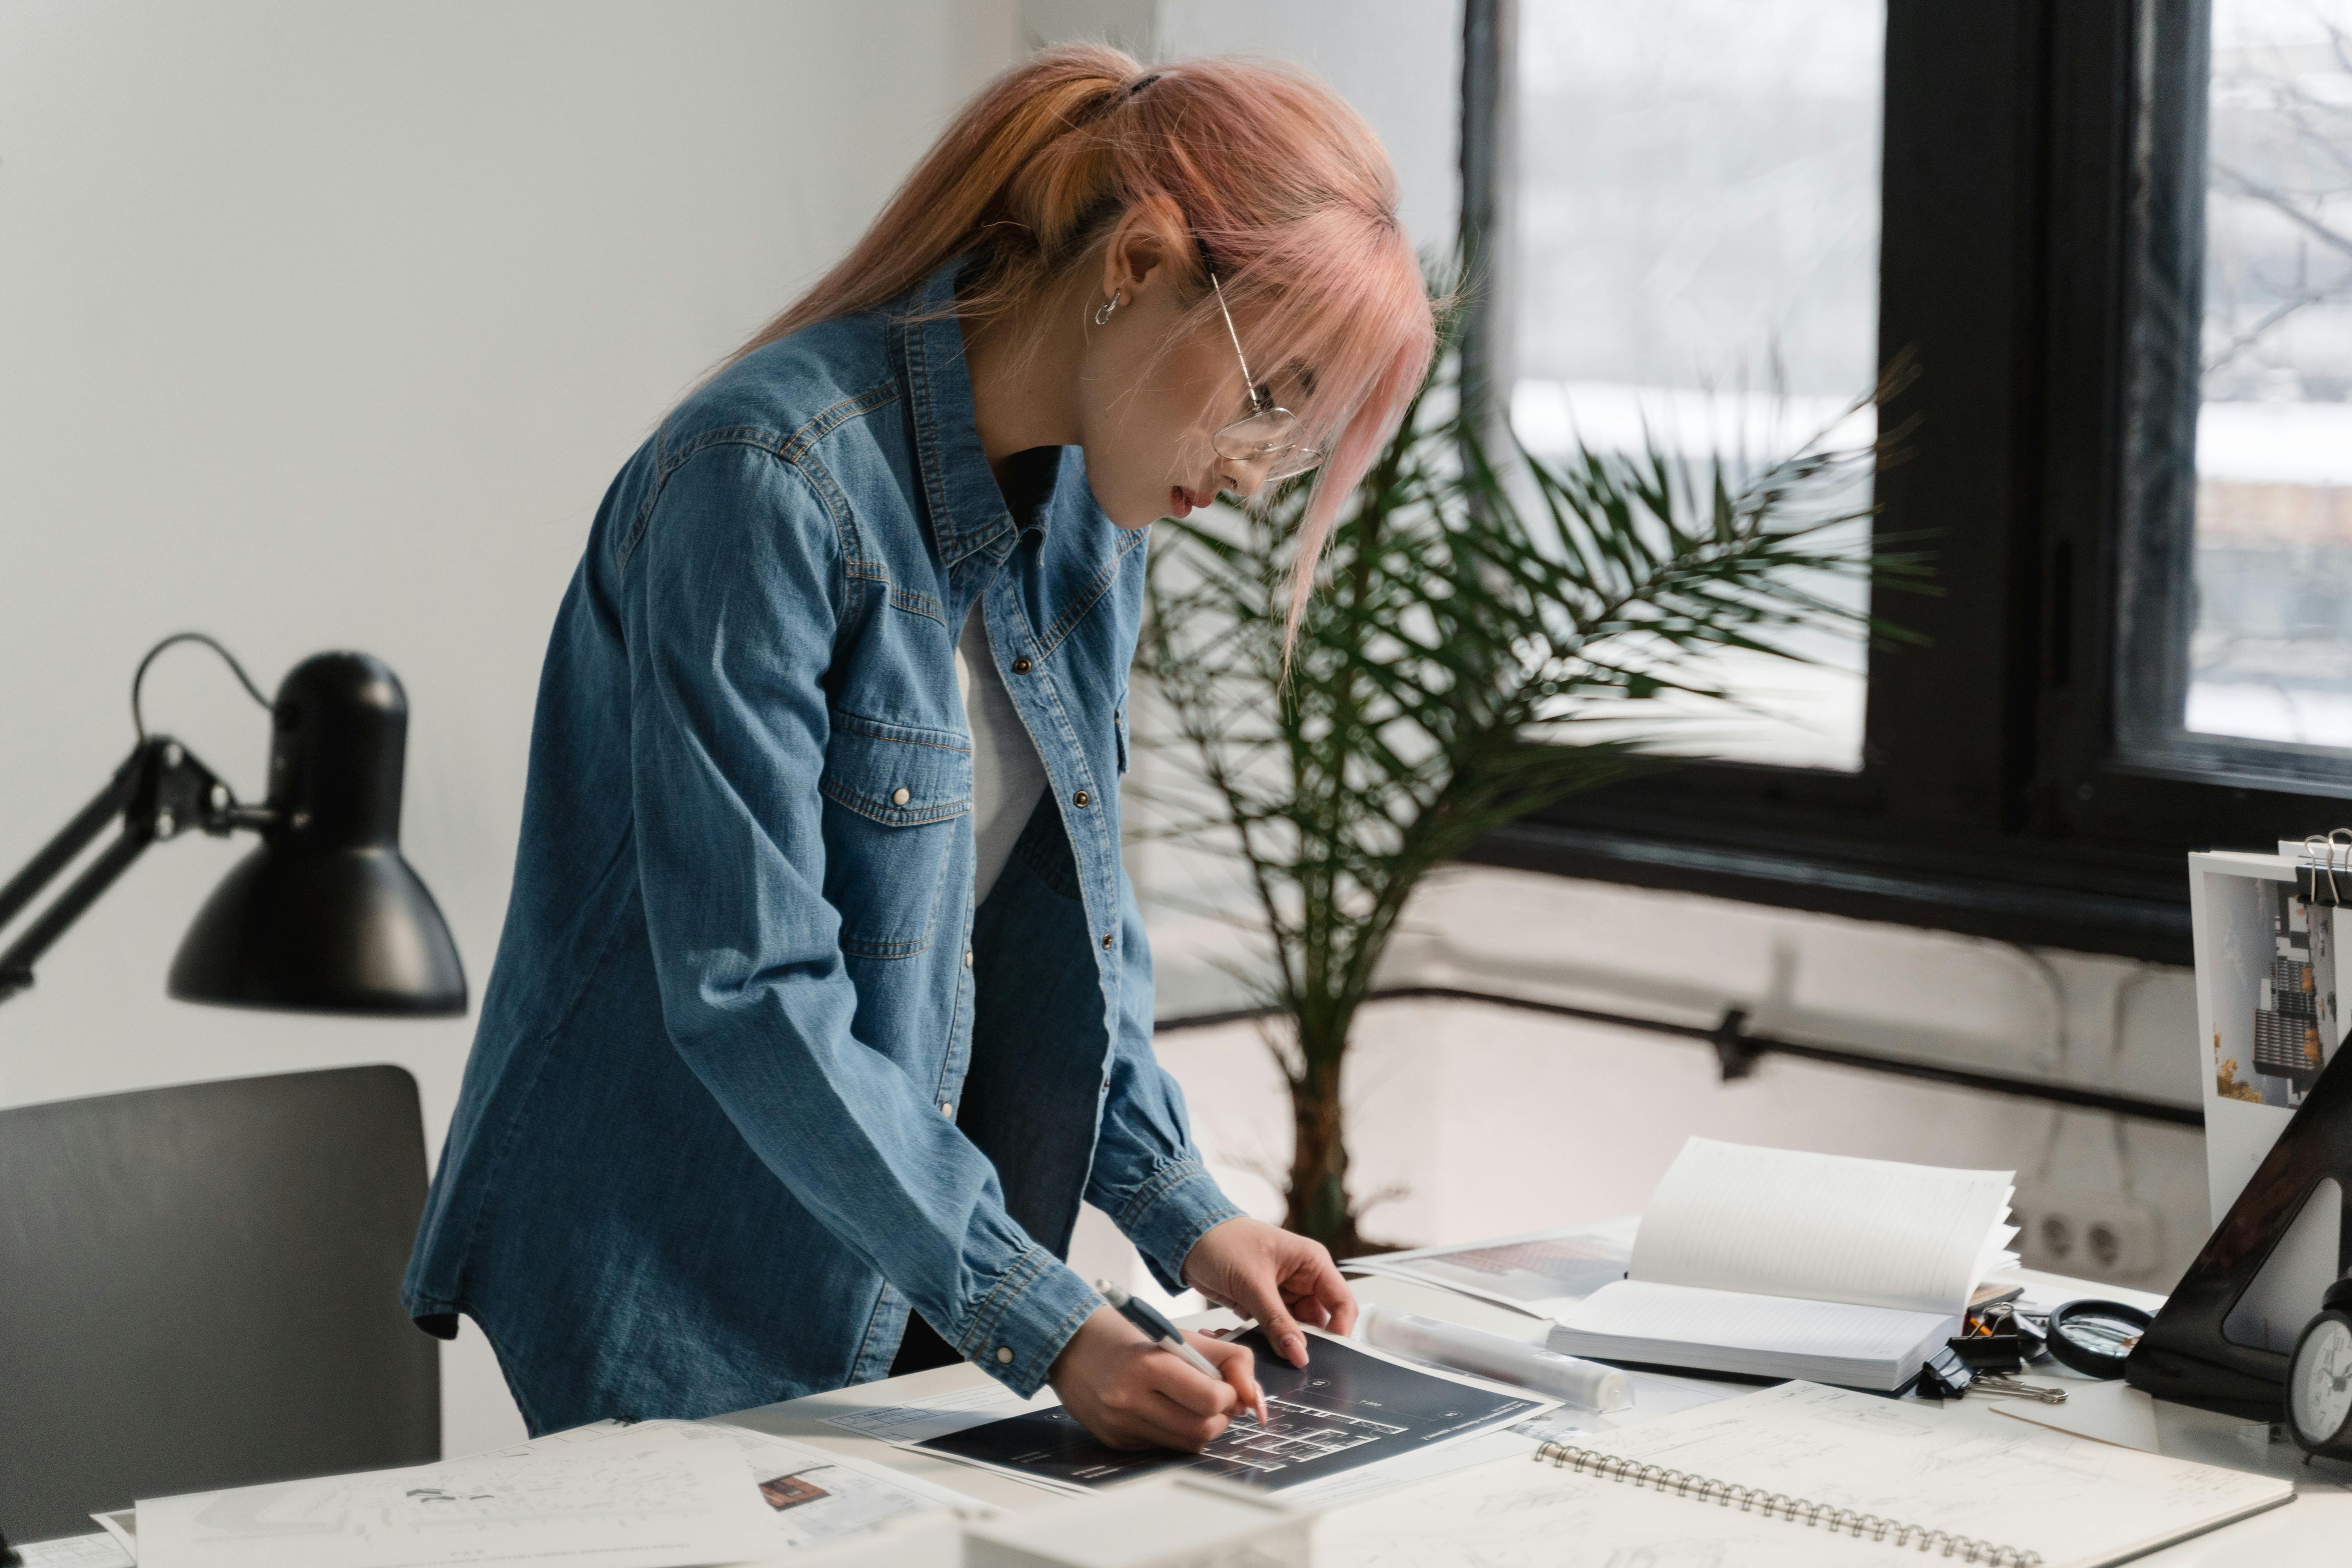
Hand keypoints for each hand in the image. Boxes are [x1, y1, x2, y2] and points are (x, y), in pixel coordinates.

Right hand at [1048, 1305, 1262, 1450]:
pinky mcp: (1115, 1440)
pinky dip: (1174, 1432)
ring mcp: (1120, 1424)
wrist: (1070, 1343)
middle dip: (1220, 1417)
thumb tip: (1252, 1397)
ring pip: (1185, 1444)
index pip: (1210, 1399)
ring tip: (1193, 1404)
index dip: (1229, 1396)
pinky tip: (1164, 1410)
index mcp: (1149, 1365)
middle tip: (1216, 1399)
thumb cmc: (1129, 1334)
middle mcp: (1130, 1399)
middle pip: (1201, 1429)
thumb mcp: (1181, 1334)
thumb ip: (1227, 1358)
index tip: (1225, 1386)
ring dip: (1201, 1427)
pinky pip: (1162, 1446)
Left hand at [1182, 1216, 1356, 1367]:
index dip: (1339, 1331)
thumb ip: (1278, 1322)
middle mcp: (1303, 1280)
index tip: (1326, 1355)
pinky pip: (1274, 1332)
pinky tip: (1247, 1343)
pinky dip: (1263, 1341)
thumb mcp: (1253, 1283)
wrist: (1187, 1238)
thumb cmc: (1223, 1242)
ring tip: (1262, 1350)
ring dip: (1280, 1344)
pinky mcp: (1264, 1307)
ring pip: (1295, 1332)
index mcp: (1312, 1263)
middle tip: (1291, 1363)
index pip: (1342, 1303)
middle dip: (1306, 1343)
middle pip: (1319, 1323)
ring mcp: (1283, 1295)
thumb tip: (1300, 1355)